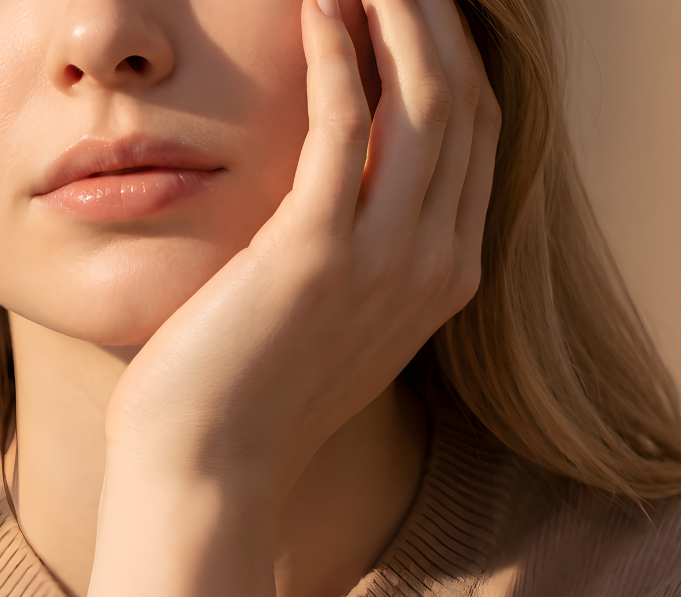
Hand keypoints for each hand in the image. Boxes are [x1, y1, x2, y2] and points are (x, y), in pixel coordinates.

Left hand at [105, 0, 500, 509]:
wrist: (208, 467)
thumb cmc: (249, 392)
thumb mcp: (330, 318)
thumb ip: (361, 252)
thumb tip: (345, 182)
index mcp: (444, 278)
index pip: (472, 136)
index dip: (448, 56)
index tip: (410, 6)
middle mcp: (435, 265)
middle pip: (464, 103)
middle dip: (433, 18)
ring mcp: (386, 261)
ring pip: (426, 97)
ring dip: (396, 13)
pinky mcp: (318, 254)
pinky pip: (346, 120)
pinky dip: (335, 52)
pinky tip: (313, 7)